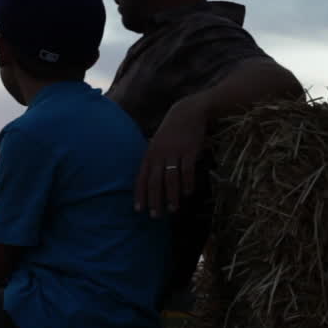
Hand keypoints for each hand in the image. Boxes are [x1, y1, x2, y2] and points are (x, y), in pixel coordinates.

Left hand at [137, 96, 205, 217]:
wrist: (188, 112)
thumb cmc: (171, 131)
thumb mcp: (156, 144)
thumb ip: (152, 160)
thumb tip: (148, 180)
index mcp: (149, 154)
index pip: (141, 178)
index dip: (139, 195)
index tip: (138, 210)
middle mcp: (159, 154)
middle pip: (154, 181)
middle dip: (154, 200)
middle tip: (155, 216)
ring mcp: (174, 152)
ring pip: (170, 179)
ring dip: (171, 196)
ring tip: (172, 209)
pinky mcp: (189, 150)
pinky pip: (187, 170)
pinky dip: (187, 183)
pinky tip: (188, 193)